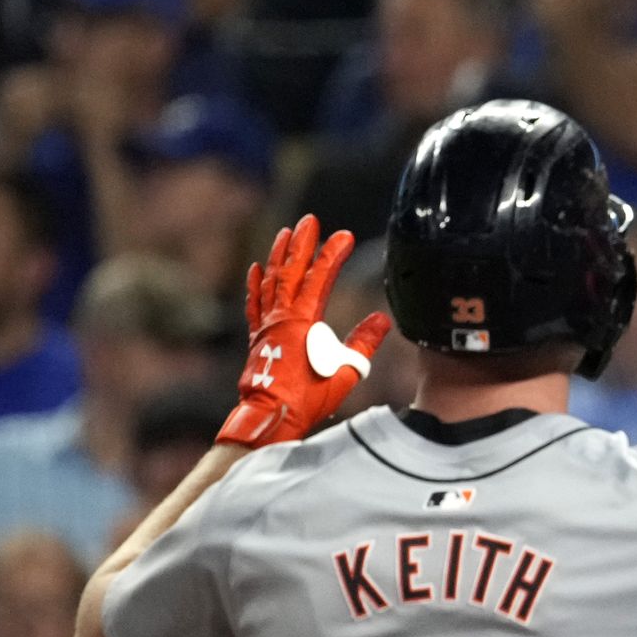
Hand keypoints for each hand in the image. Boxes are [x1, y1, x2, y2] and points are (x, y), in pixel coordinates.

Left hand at [217, 216, 390, 447]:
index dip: (332, 254)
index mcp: (303, 321)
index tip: (344, 235)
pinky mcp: (257, 337)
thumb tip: (382, 320)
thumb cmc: (308, 398)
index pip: (319, 278)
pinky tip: (256, 268)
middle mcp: (281, 317)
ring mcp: (266, 325)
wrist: (268, 416)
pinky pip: (254, 303)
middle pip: (291, 271)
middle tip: (309, 220)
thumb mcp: (345, 372)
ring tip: (285, 233)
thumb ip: (363, 343)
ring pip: (271, 281)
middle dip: (301, 244)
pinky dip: (255, 284)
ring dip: (278, 255)